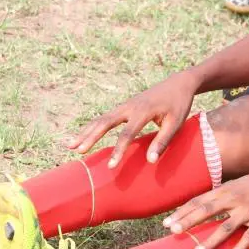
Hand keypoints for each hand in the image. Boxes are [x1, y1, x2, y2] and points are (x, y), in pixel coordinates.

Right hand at [65, 72, 198, 167]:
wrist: (179, 83)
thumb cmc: (179, 104)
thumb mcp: (176, 123)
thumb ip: (162, 141)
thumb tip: (150, 162)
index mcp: (143, 111)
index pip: (126, 134)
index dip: (118, 150)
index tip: (111, 165)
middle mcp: (129, 107)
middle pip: (105, 122)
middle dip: (90, 137)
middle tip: (77, 150)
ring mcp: (125, 105)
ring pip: (101, 119)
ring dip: (85, 132)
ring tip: (70, 146)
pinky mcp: (124, 107)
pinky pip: (105, 117)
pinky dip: (92, 127)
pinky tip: (84, 136)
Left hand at [163, 165, 248, 248]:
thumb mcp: (242, 183)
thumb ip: (225, 193)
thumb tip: (207, 203)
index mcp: (228, 189)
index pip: (199, 200)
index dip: (182, 211)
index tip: (167, 221)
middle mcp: (236, 199)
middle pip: (207, 211)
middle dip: (188, 222)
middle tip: (172, 232)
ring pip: (225, 228)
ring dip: (210, 241)